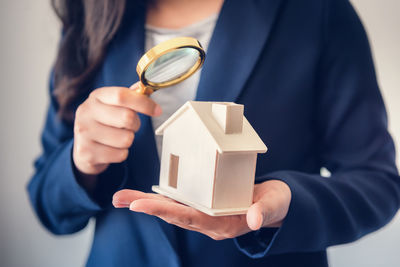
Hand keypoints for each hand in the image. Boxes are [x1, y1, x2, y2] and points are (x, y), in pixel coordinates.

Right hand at [73, 82, 161, 175]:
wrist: (83, 149)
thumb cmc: (103, 123)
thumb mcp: (111, 105)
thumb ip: (129, 96)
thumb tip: (145, 86)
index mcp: (96, 97)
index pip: (122, 95)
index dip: (143, 103)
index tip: (156, 110)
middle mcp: (86, 112)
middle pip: (127, 117)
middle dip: (136, 125)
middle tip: (129, 127)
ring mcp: (84, 133)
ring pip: (126, 139)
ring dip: (128, 140)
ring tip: (117, 138)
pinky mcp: (87, 153)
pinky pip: (121, 154)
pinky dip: (121, 154)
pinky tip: (110, 149)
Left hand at [113, 180, 290, 239]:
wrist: (274, 203)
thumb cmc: (275, 203)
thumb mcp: (275, 204)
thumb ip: (265, 211)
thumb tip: (253, 219)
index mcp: (223, 223)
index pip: (189, 218)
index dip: (164, 212)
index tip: (140, 205)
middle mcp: (209, 221)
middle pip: (173, 214)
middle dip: (146, 207)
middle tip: (118, 199)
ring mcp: (205, 213)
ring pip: (172, 207)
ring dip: (147, 202)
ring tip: (121, 196)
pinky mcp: (204, 203)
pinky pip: (179, 201)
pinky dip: (161, 197)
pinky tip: (145, 193)